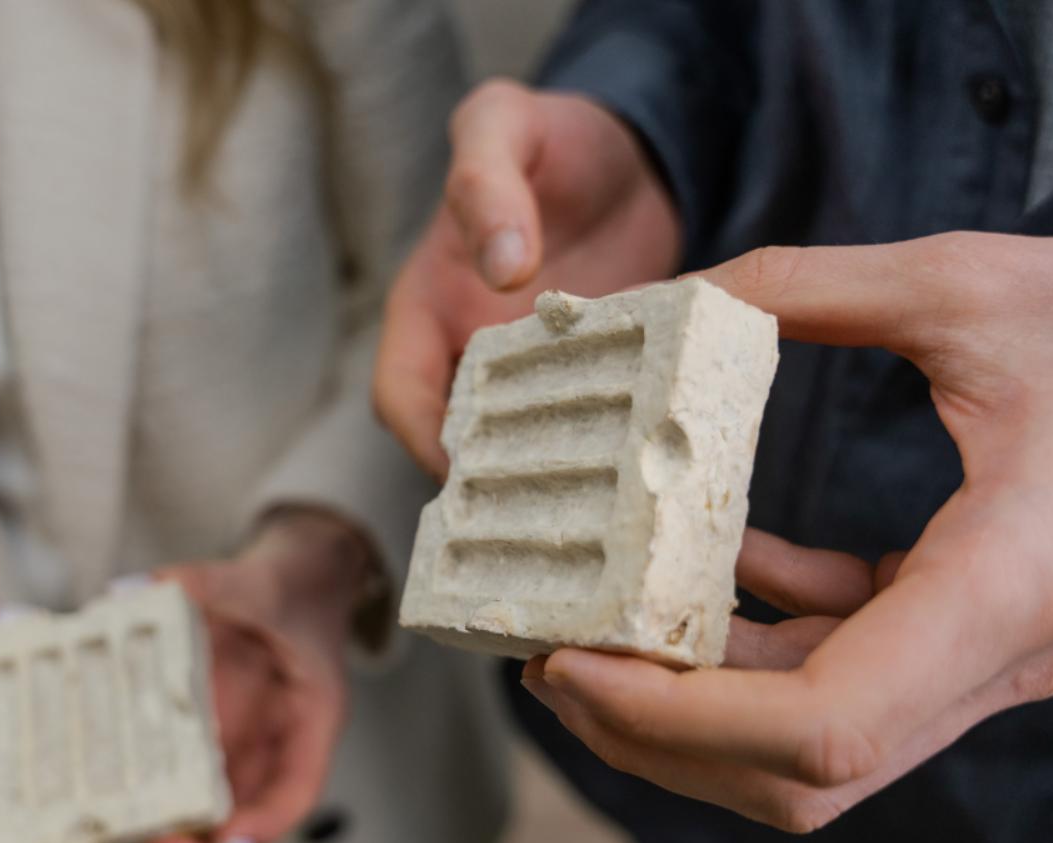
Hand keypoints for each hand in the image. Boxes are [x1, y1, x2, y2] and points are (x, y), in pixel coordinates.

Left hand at [140, 509, 374, 842]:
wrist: (293, 573)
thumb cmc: (291, 585)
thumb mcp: (259, 580)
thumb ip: (203, 583)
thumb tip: (129, 590)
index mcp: (309, 717)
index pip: (298, 788)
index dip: (267, 822)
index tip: (230, 838)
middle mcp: (269, 741)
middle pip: (242, 816)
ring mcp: (231, 741)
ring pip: (202, 806)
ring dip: (165, 829)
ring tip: (118, 838)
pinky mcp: (195, 729)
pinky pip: (168, 765)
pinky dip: (138, 783)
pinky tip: (96, 785)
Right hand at [374, 80, 682, 476]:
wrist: (628, 151)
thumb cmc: (549, 133)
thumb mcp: (502, 125)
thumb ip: (486, 180)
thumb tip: (503, 265)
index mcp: (428, 307)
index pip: (401, 395)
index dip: (423, 438)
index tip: (469, 469)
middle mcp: (473, 352)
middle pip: (463, 440)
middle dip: (494, 478)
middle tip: (548, 507)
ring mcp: (535, 374)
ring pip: (529, 445)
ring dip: (557, 472)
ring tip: (603, 499)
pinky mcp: (595, 382)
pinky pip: (593, 427)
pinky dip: (613, 445)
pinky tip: (651, 457)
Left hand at [523, 232, 1052, 831]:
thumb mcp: (971, 285)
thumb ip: (810, 286)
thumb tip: (678, 296)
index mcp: (1010, 581)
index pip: (822, 729)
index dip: (676, 720)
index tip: (574, 662)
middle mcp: (1001, 655)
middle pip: (799, 774)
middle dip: (656, 736)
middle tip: (552, 659)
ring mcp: (991, 659)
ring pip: (816, 745)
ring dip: (695, 702)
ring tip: (597, 629)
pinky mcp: (978, 633)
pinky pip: (850, 675)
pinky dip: (762, 641)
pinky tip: (718, 569)